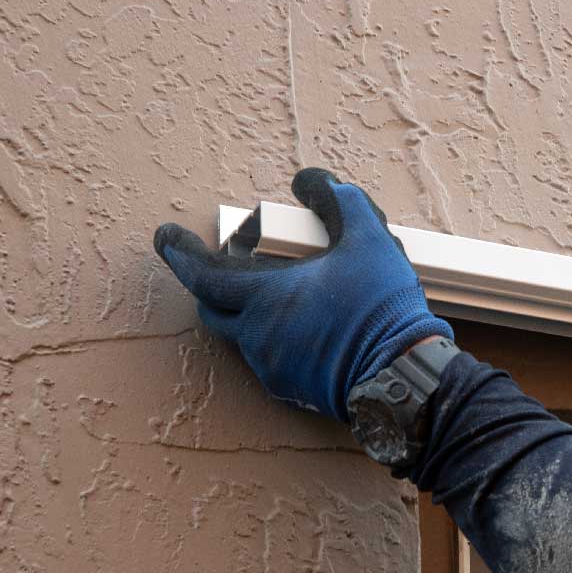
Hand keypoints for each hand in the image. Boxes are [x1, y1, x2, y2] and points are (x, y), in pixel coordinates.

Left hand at [154, 168, 454, 421]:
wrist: (406, 377)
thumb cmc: (382, 309)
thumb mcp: (370, 241)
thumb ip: (340, 202)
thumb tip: (314, 181)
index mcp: (266, 298)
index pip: (201, 275)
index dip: (179, 253)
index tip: (166, 237)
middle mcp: (258, 336)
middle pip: (214, 309)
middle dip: (213, 285)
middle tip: (228, 266)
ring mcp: (274, 368)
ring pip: (244, 336)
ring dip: (252, 313)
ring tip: (285, 296)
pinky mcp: (294, 392)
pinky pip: (270, 361)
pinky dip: (278, 339)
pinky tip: (310, 329)